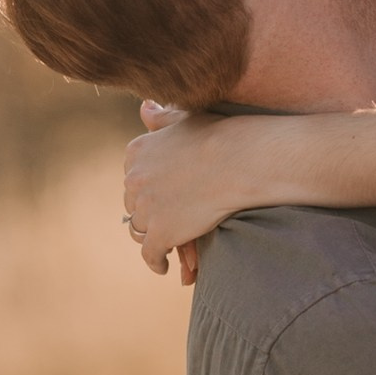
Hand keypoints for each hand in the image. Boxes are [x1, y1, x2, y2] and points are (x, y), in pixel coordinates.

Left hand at [121, 102, 257, 276]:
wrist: (242, 159)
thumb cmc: (221, 135)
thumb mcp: (186, 119)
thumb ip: (162, 118)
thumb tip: (145, 107)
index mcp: (136, 151)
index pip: (133, 177)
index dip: (148, 188)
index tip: (161, 195)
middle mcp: (133, 179)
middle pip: (133, 203)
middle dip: (148, 211)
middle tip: (168, 219)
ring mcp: (146, 208)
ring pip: (139, 229)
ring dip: (151, 236)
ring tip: (166, 242)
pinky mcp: (161, 233)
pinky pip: (150, 254)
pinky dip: (156, 262)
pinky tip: (164, 266)